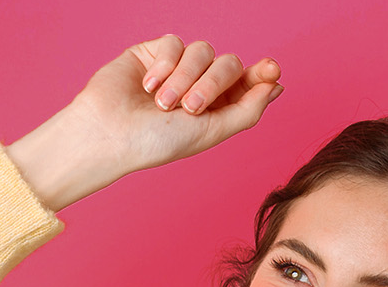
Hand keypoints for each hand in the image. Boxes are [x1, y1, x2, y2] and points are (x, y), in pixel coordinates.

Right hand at [74, 37, 283, 172]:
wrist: (112, 132)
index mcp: (216, 109)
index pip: (247, 84)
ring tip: (163, 103)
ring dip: (184, 78)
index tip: (272, 69)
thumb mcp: (211, 131)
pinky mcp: (153, 53)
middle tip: (191, 108)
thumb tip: (276, 86)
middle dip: (213, 84)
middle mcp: (199, 87)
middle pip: (228, 64)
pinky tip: (148, 87)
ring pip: (202, 50)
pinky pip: (174, 43)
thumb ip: (247, 111)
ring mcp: (177, 69)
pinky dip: (164, 66)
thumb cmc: (159, 142)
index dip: (261, 75)